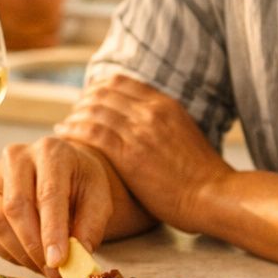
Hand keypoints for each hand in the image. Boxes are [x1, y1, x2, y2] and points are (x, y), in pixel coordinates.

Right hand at [0, 136, 117, 276]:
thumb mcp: (98, 199)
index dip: (52, 232)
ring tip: (43, 267)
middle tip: (53, 272)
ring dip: (19, 253)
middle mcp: (16, 157)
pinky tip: (27, 258)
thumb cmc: (80, 184)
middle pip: (16, 208)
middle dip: (34, 247)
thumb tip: (77, 259)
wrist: (60, 170)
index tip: (58, 262)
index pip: (48, 194)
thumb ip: (90, 227)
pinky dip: (6, 253)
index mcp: (50, 151)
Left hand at [56, 79, 231, 231]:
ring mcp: (139, 130)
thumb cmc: (202, 176)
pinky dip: (74, 130)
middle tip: (71, 114)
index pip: (121, 82)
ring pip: (94, 110)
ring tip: (64, 125)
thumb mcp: (186, 134)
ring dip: (74, 116)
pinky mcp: (129, 154)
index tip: (87, 100)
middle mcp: (151, 111)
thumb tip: (146, 128)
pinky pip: (92, 132)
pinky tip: (63, 134)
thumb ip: (163, 125)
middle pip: (103, 93)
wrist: (213, 194)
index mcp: (165, 104)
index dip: (98, 89)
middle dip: (82, 101)